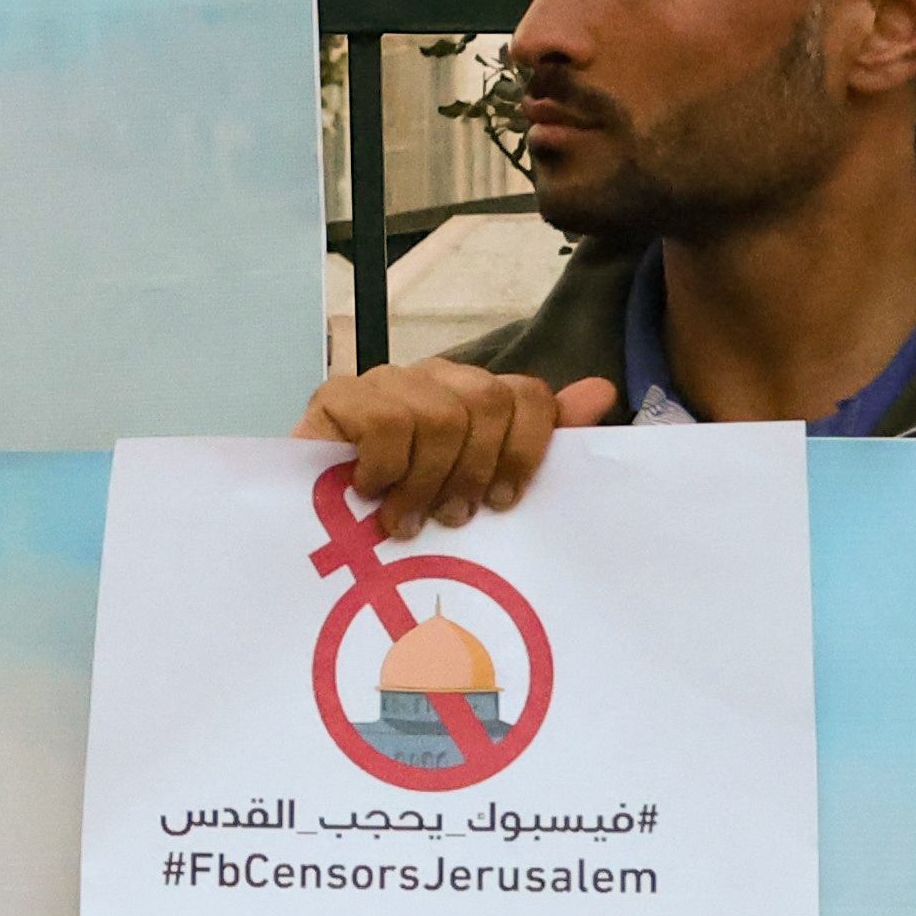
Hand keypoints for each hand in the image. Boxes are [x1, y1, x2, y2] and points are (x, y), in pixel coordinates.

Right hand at [294, 361, 621, 540]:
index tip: (505, 501)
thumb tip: (602, 390)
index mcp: (471, 395)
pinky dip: (385, 466)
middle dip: (474, 471)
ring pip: (439, 414)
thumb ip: (537, 441)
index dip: (526, 449)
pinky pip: (385, 420)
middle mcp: (432, 378)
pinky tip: (369, 491)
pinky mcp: (336, 396)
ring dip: (424, 481)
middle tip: (451, 517)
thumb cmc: (403, 515)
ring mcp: (382, 382)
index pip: (525, 392)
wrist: (313, 537)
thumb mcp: (478, 488)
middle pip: (488, 401)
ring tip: (407, 521)